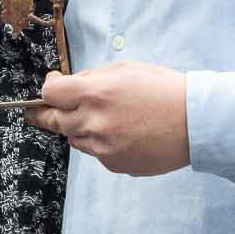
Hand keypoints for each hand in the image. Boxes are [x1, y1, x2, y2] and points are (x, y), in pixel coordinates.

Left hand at [27, 63, 190, 175]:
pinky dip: (100, 143)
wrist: (195, 122)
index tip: (52, 86)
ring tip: (105, 117)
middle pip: (52, 121)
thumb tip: (67, 86)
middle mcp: (93, 122)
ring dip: (78, 128)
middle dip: (47, 113)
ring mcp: (102, 147)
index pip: (49, 94)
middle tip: (39, 111)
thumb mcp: (125, 70)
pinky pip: (95, 153)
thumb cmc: (163, 90)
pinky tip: (123, 132)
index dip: (47, 89)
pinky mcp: (114, 163)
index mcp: (94, 93)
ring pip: (73, 138)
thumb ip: (91, 79)